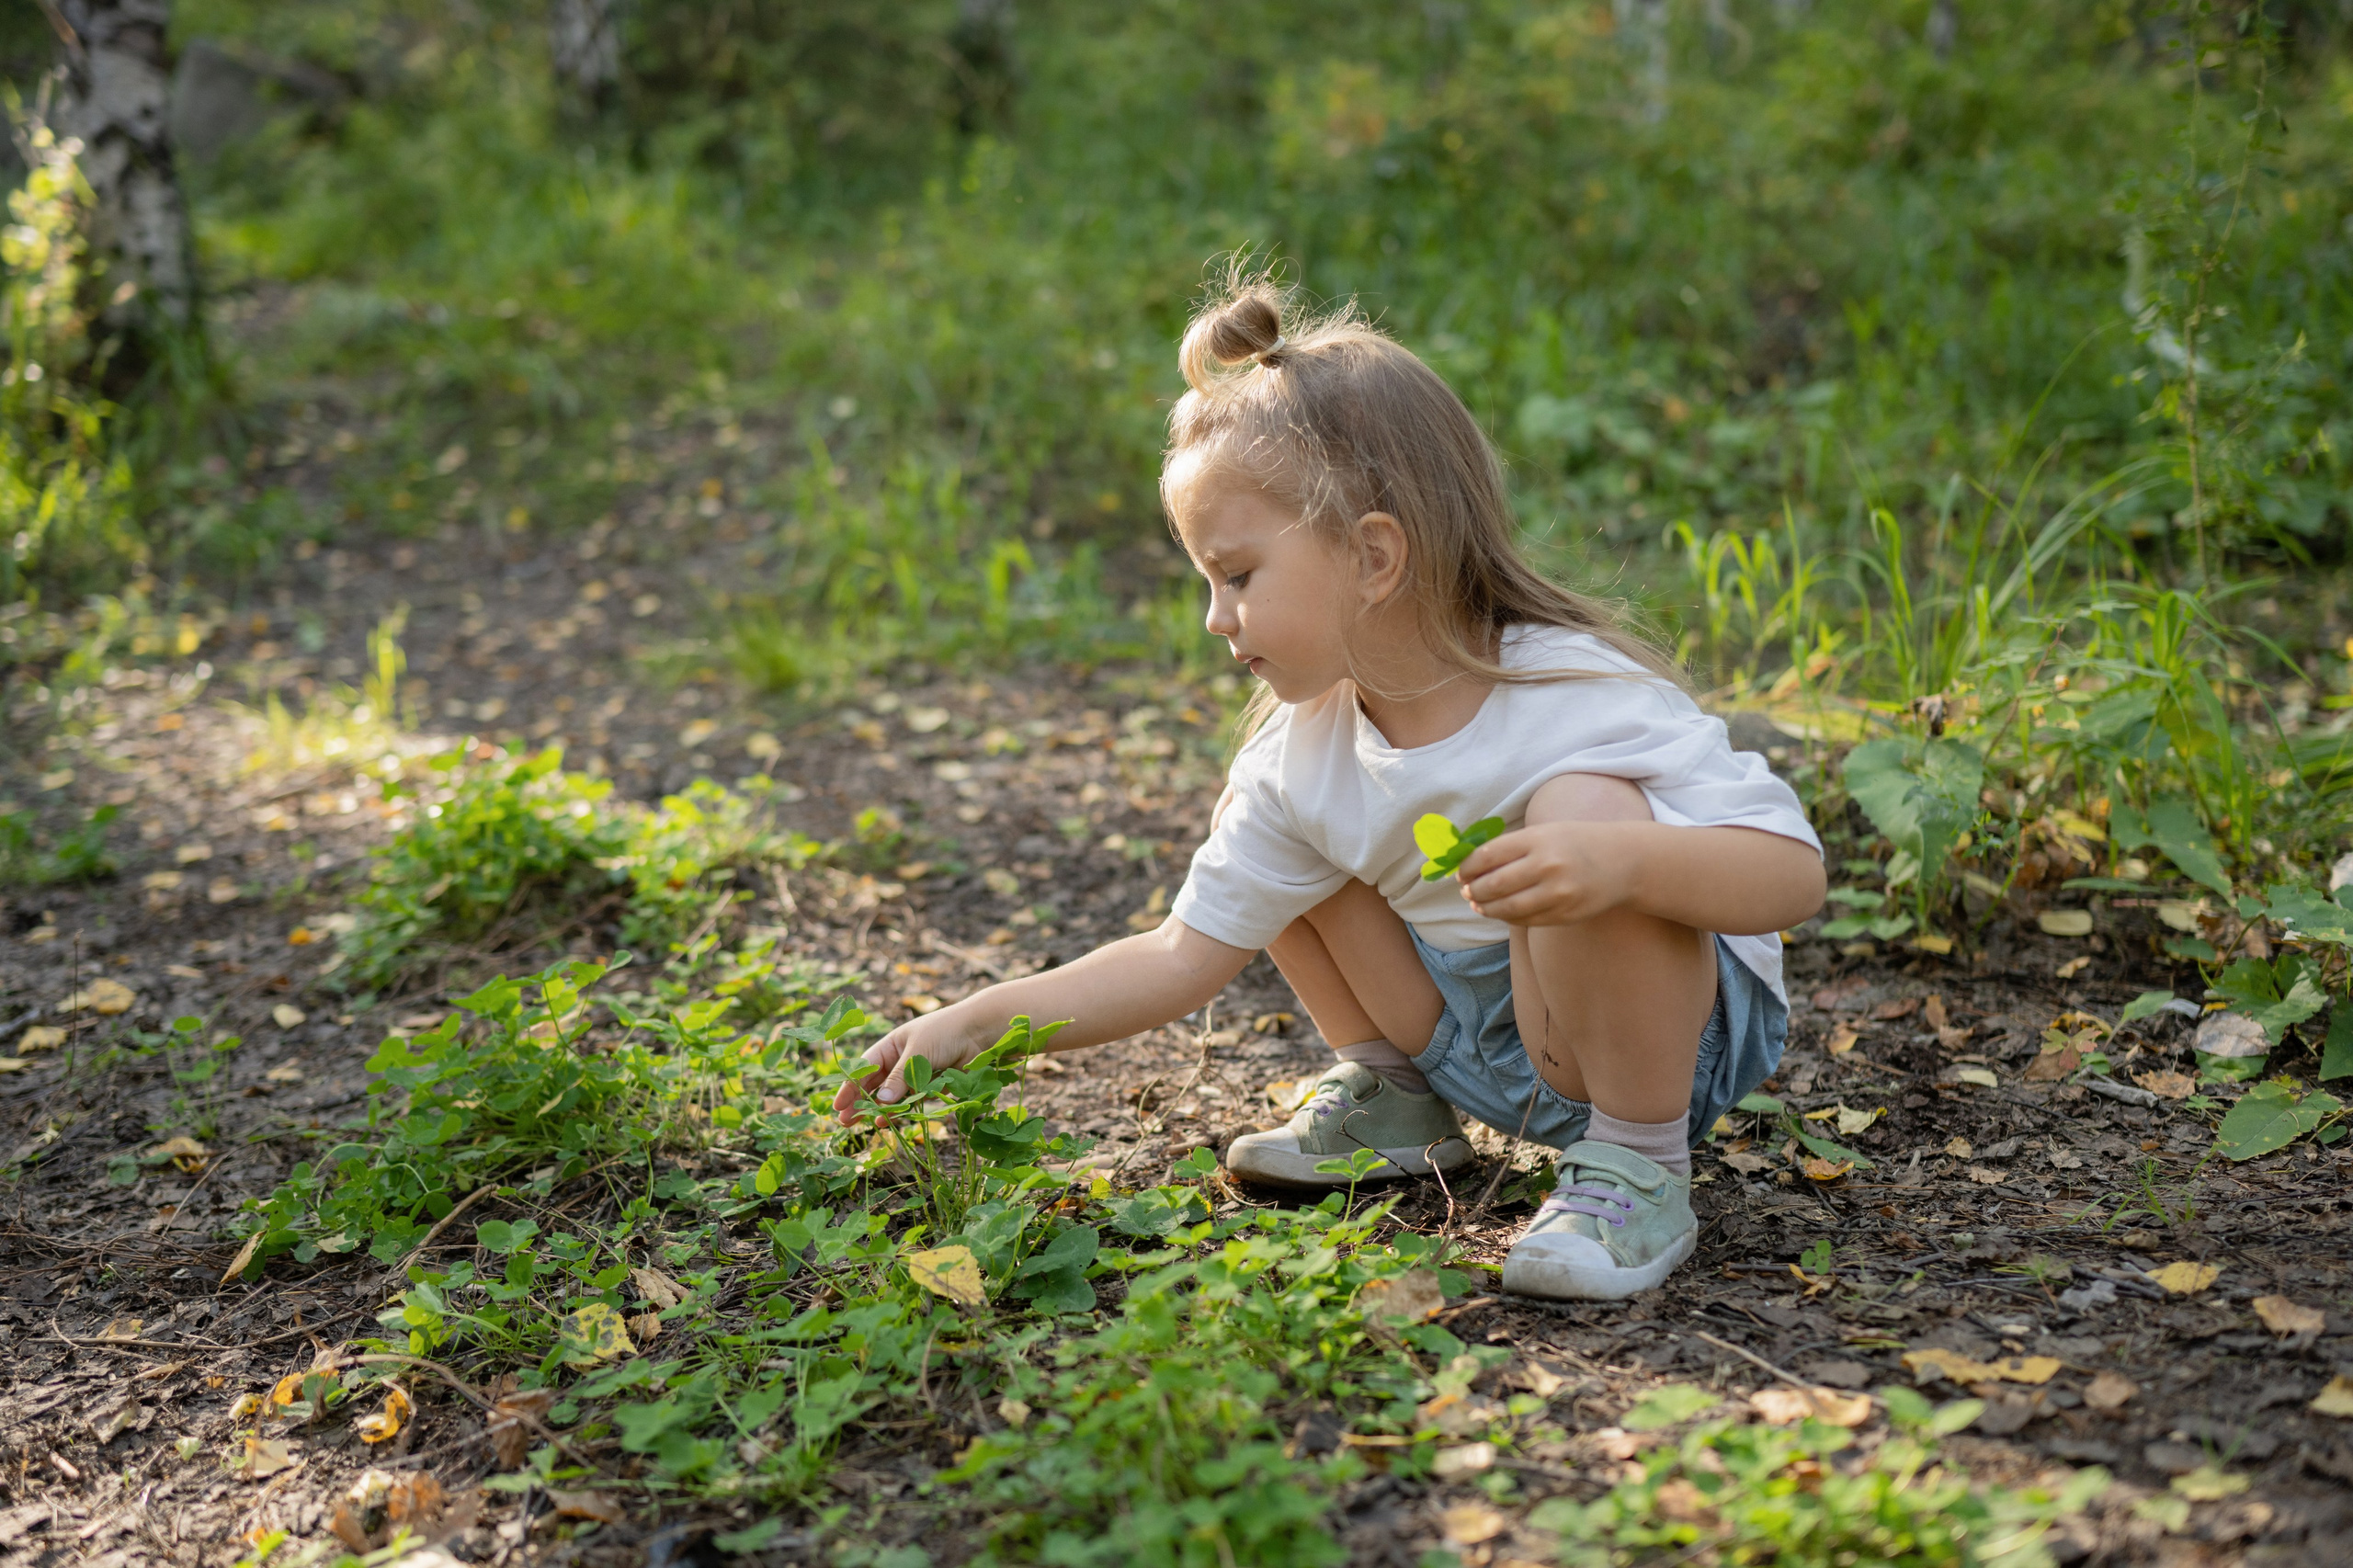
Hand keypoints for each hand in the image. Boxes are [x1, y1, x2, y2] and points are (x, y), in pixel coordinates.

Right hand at [830, 1011, 985, 1124]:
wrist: (980, 1032)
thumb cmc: (945, 1032)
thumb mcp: (918, 1052)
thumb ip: (901, 1078)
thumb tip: (882, 1102)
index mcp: (892, 1045)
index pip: (865, 1068)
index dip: (850, 1086)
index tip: (838, 1105)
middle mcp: (901, 1060)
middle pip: (875, 1084)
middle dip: (860, 1102)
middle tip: (845, 1121)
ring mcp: (916, 1075)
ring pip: (893, 1096)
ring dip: (879, 1110)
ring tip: (865, 1125)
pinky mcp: (932, 1086)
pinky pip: (913, 1101)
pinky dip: (902, 1111)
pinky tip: (889, 1121)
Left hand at [1455, 820, 1637, 926]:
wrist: (1623, 861)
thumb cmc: (1576, 843)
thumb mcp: (1546, 832)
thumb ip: (1512, 847)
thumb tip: (1471, 866)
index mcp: (1538, 839)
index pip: (1489, 855)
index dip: (1468, 867)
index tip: (1460, 873)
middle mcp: (1547, 865)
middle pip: (1494, 884)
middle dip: (1474, 890)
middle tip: (1466, 891)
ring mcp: (1557, 893)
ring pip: (1507, 907)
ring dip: (1486, 908)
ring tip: (1478, 904)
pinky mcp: (1565, 914)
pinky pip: (1526, 920)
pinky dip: (1508, 917)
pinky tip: (1501, 911)